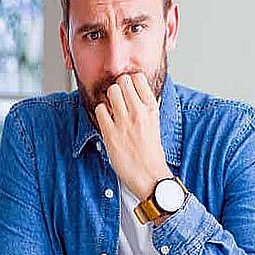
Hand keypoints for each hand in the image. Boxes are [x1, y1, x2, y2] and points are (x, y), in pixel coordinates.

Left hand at [94, 73, 170, 199]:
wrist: (149, 176)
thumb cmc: (151, 153)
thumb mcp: (155, 123)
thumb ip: (146, 106)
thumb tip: (136, 90)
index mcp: (152, 109)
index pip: (138, 78)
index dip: (130, 81)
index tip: (127, 89)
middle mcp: (139, 112)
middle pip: (122, 81)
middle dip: (118, 88)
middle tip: (117, 99)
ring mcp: (124, 122)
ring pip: (111, 91)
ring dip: (108, 99)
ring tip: (112, 110)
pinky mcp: (111, 133)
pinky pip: (100, 109)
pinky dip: (101, 113)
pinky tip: (107, 121)